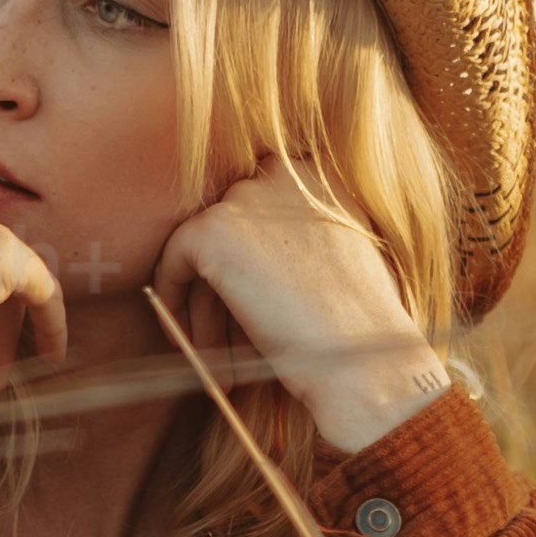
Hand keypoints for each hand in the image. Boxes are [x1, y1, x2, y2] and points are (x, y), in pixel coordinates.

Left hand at [150, 158, 451, 453]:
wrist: (362, 362)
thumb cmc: (362, 332)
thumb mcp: (345, 265)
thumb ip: (302, 241)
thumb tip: (255, 257)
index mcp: (321, 177)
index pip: (263, 210)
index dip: (254, 264)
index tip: (253, 311)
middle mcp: (283, 174)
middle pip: (232, 231)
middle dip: (228, 291)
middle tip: (230, 346)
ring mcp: (246, 197)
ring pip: (204, 253)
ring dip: (205, 310)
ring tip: (217, 361)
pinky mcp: (211, 231)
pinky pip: (173, 263)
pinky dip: (174, 302)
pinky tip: (189, 344)